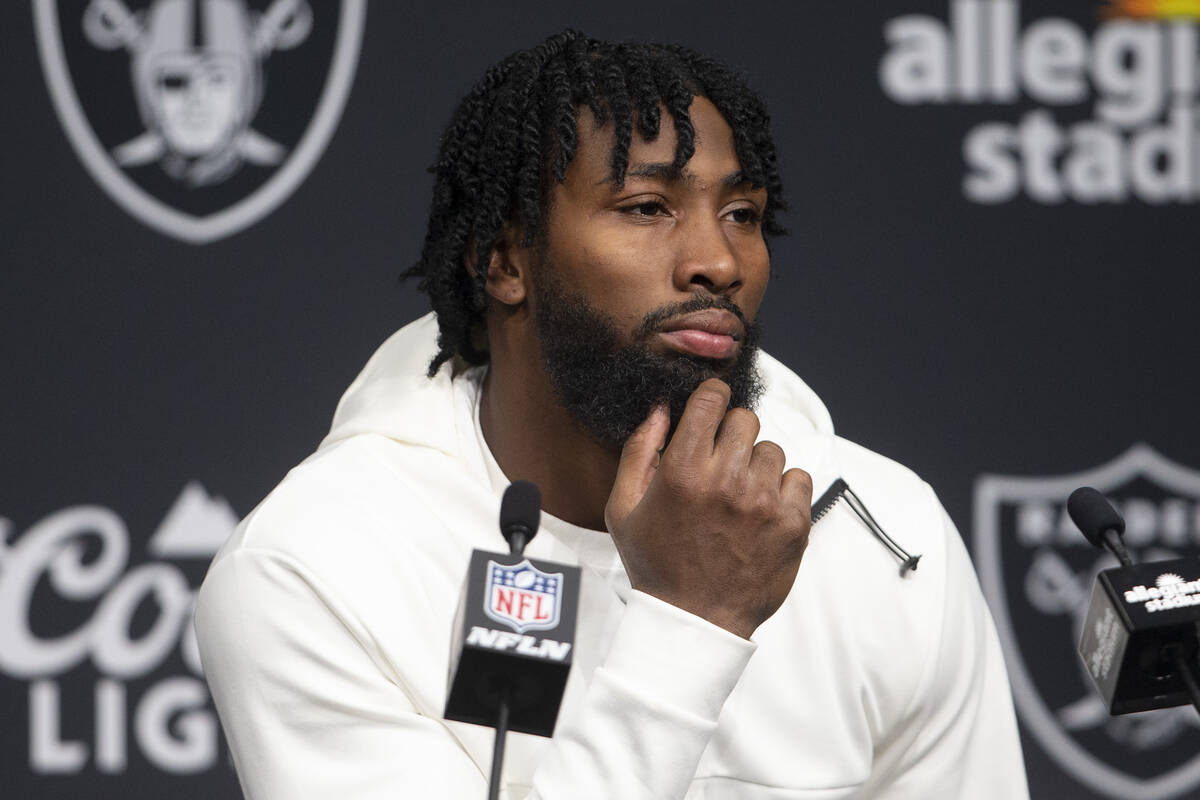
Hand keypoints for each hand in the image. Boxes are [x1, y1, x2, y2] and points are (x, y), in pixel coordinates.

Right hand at [604, 378, 812, 638]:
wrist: (694, 621)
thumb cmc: (655, 564)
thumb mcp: (623, 508)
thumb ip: (639, 450)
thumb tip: (662, 408)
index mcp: (682, 471)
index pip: (712, 400)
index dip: (712, 398)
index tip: (712, 408)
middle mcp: (726, 481)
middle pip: (746, 418)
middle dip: (731, 434)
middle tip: (720, 463)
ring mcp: (764, 502)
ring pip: (772, 450)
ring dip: (756, 465)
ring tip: (738, 497)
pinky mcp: (793, 524)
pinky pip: (799, 478)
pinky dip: (783, 490)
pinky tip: (760, 512)